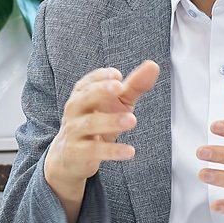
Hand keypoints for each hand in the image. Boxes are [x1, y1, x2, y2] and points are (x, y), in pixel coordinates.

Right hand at [44, 60, 159, 222]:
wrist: (70, 157)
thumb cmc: (97, 122)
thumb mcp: (116, 103)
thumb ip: (134, 86)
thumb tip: (153, 65)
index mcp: (82, 94)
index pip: (89, 81)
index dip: (102, 76)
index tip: (118, 75)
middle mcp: (75, 110)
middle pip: (84, 97)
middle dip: (101, 90)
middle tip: (120, 88)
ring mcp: (74, 131)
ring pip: (90, 123)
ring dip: (111, 121)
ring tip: (132, 120)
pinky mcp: (78, 152)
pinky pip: (94, 150)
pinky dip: (112, 150)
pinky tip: (129, 151)